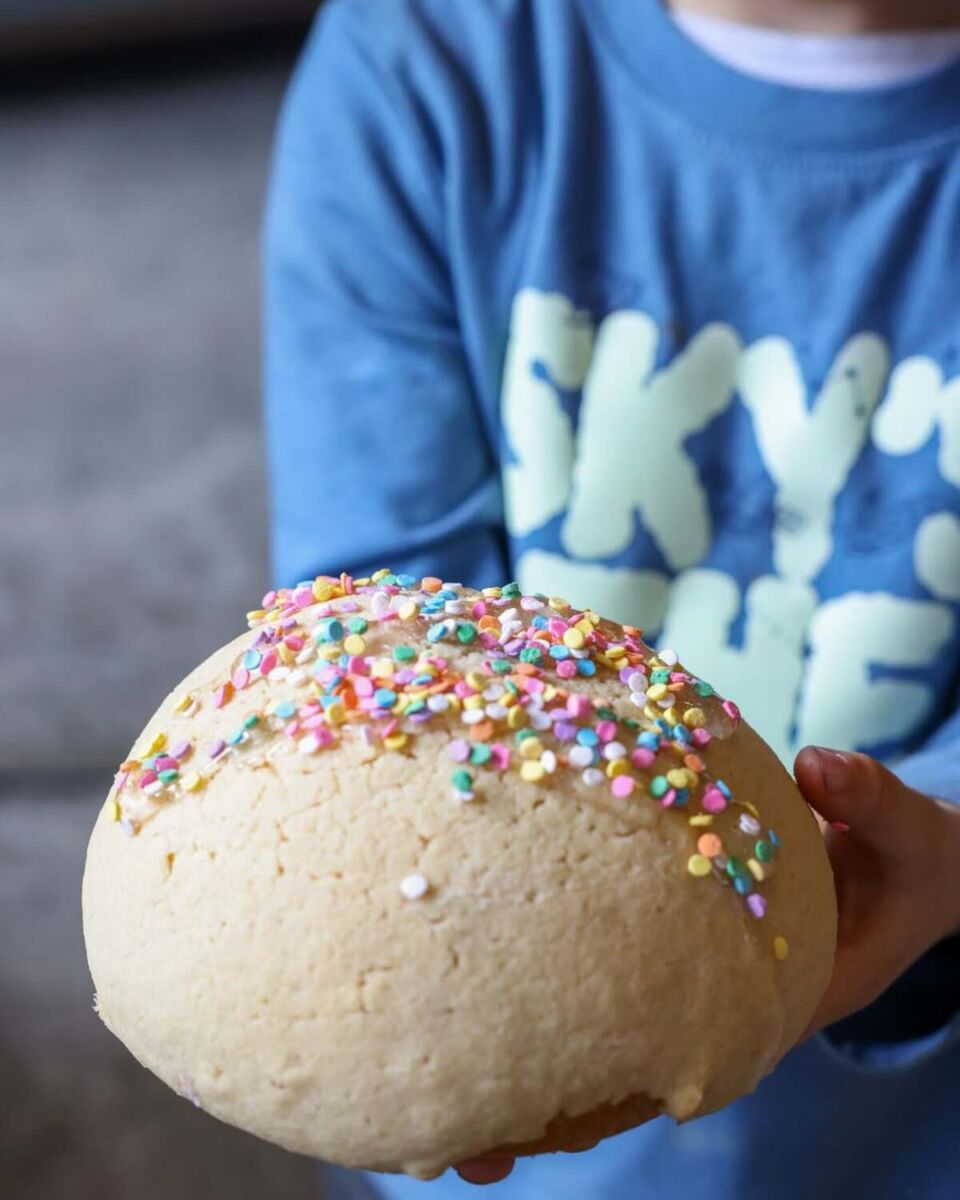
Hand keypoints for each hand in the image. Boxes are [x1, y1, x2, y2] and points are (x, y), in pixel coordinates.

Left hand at [455, 749, 959, 1184]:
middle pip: (615, 1068)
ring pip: (594, 1014)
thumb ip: (873, 803)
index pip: (676, 1072)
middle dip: (532, 1106)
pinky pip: (599, 941)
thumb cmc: (904, 861)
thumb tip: (825, 769)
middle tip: (443, 1139)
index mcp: (770, 1002)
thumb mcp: (907, 837)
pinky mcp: (664, 912)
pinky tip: (473, 918)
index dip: (597, 1106)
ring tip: (425, 1065)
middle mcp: (713, 993)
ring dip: (516, 1034)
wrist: (898, 853)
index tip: (517, 1133)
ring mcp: (684, 957)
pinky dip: (544, 942)